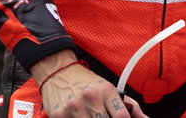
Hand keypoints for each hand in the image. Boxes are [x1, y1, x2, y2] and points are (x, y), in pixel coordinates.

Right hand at [31, 52, 146, 117]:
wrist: (58, 71)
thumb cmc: (86, 82)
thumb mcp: (108, 88)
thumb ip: (127, 105)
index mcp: (106, 91)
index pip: (122, 116)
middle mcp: (91, 98)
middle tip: (104, 116)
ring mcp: (74, 107)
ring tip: (94, 116)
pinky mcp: (59, 115)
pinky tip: (82, 117)